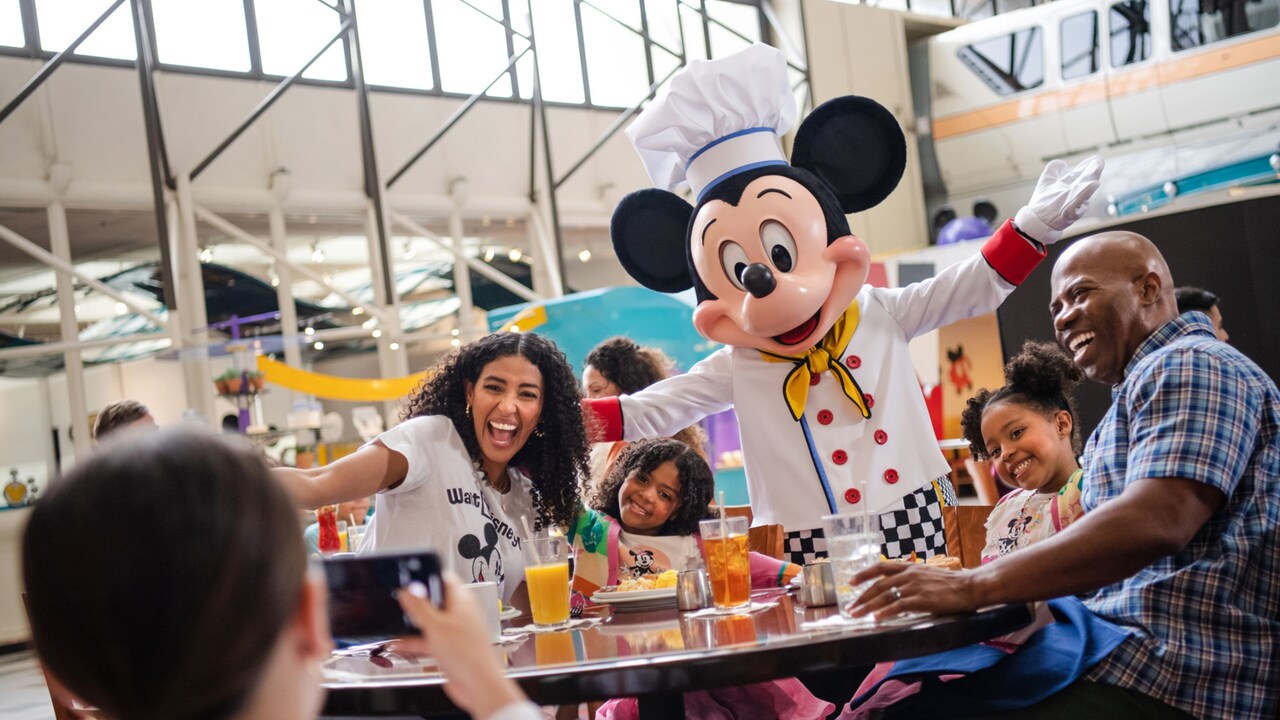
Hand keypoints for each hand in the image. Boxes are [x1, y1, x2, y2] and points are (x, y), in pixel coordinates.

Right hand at [397, 572, 528, 719]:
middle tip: (399, 600)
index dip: (427, 574)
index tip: (410, 575)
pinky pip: (427, 640)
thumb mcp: (437, 626)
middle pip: (434, 600)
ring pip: (429, 621)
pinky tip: (398, 643)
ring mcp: (454, 632)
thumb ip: (421, 606)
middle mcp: (459, 614)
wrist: (478, 686)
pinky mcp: (448, 648)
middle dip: (416, 601)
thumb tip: (409, 588)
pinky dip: (413, 641)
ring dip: (412, 623)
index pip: (445, 578)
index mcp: (462, 601)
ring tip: (394, 621)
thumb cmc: (468, 655)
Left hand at [846, 562, 985, 619]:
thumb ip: (912, 580)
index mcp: (909, 567)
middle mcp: (909, 575)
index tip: (851, 581)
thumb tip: (899, 589)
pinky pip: (899, 606)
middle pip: (878, 585)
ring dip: (867, 606)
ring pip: (884, 596)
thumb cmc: (951, 583)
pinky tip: (876, 619)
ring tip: (856, 615)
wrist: (970, 586)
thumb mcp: (927, 575)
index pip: (881, 567)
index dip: (864, 574)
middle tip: (850, 608)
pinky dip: (885, 612)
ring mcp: (914, 587)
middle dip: (861, 597)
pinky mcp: (922, 600)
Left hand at [1014, 155, 1103, 244]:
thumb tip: (1062, 163)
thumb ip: (1053, 169)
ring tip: (1095, 179)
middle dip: (1093, 174)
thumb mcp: (1047, 181)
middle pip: (1085, 183)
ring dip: (1089, 187)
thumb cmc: (1043, 202)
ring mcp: (1072, 205)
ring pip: (1083, 195)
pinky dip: (1080, 202)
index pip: (1082, 174)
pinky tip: (1084, 196)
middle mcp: (1074, 194)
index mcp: (1070, 185)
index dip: (1089, 166)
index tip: (1096, 158)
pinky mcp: (1067, 215)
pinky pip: (1076, 208)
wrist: (1037, 221)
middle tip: (1099, 163)